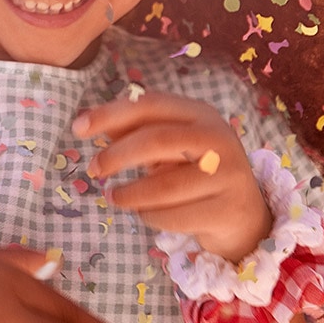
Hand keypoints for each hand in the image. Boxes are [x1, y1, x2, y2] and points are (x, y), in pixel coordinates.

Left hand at [78, 93, 272, 261]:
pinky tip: (145, 214)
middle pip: (156, 140)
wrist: (245, 214)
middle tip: (94, 169)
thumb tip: (89, 123)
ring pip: (164, 186)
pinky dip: (149, 217)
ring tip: (114, 197)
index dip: (111, 114)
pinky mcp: (228, 210)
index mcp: (201, 114)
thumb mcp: (171, 146)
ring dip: (130, 194)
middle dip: (117, 155)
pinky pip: (173, 217)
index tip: (78, 128)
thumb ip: (136, 131)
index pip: (150, 105)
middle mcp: (219, 138)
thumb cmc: (197, 172)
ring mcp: (228, 175)